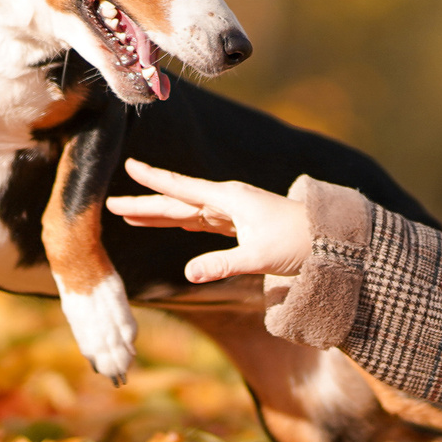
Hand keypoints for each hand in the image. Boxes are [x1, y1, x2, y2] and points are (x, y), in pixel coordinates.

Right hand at [106, 160, 312, 284]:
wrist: (329, 240)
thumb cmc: (298, 243)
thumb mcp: (259, 256)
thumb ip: (223, 264)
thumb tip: (188, 275)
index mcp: (230, 200)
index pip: (183, 189)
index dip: (155, 180)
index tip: (130, 166)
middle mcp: (228, 201)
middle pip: (178, 203)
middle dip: (145, 204)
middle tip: (112, 205)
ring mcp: (233, 212)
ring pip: (187, 213)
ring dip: (159, 215)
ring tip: (129, 216)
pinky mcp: (239, 225)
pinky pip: (202, 222)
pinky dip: (182, 223)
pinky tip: (170, 223)